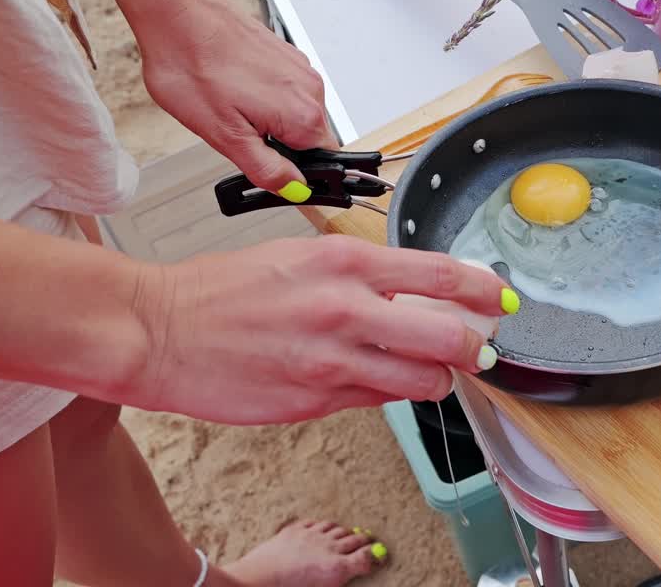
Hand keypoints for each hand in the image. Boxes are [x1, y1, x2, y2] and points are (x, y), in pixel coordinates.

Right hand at [130, 235, 516, 424]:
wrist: (158, 329)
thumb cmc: (224, 290)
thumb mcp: (303, 258)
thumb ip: (364, 276)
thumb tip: (415, 294)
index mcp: (345, 261)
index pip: (443, 275)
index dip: (485, 292)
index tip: (502, 300)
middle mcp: (346, 309)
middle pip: (449, 338)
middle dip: (473, 349)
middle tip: (477, 351)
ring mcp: (331, 360)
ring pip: (421, 382)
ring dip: (436, 381)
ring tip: (428, 374)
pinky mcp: (314, 401)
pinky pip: (376, 402)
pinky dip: (387, 394)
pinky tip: (374, 381)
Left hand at [135, 0, 332, 199]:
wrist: (176, 11)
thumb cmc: (192, 64)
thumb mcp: (224, 135)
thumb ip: (266, 168)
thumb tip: (294, 189)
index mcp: (303, 115)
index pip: (321, 165)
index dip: (293, 174)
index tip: (267, 172)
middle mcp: (311, 89)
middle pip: (308, 140)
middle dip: (276, 146)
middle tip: (236, 136)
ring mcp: (299, 69)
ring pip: (295, 115)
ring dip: (268, 121)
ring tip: (229, 107)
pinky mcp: (285, 55)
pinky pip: (284, 91)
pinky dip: (263, 98)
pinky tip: (232, 89)